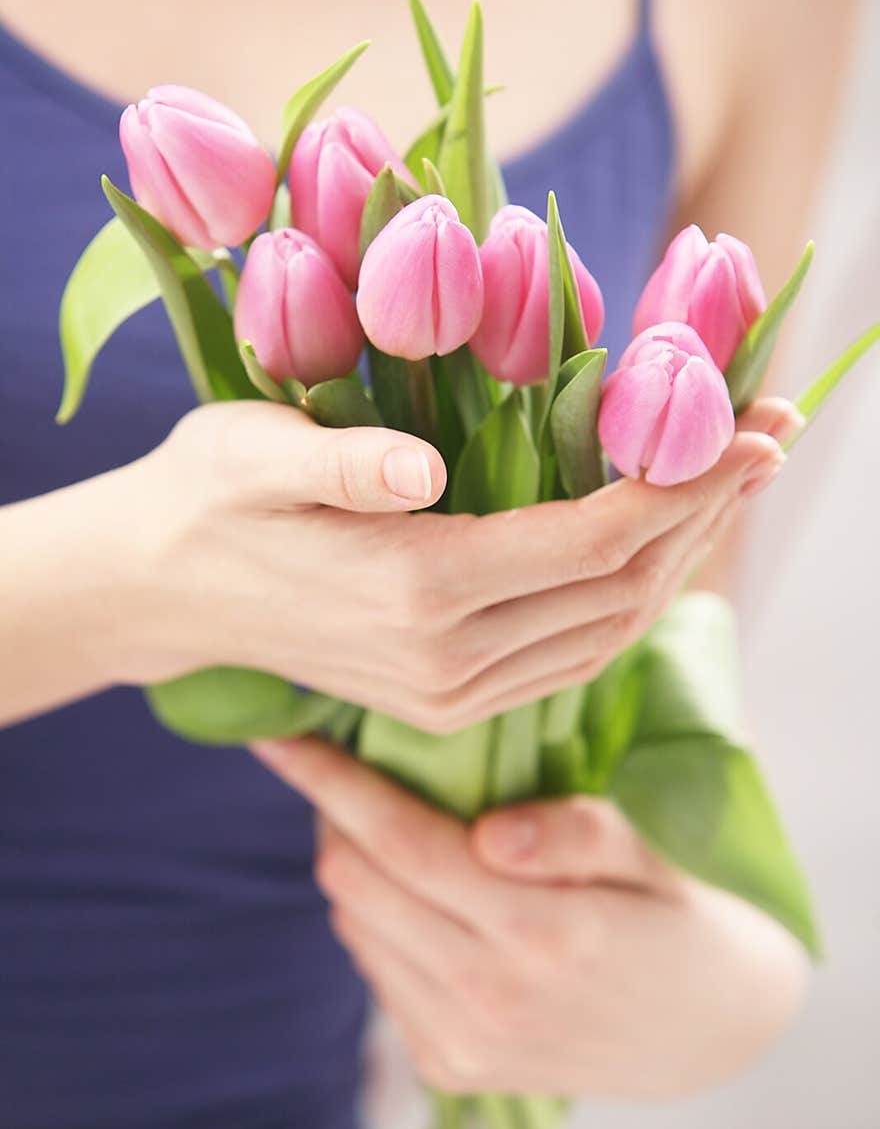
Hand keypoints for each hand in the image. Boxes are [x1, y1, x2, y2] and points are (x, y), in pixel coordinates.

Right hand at [130, 394, 795, 727]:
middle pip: (621, 591)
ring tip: (732, 485)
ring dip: (682, 559)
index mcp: (413, 590)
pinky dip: (631, 599)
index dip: (682, 485)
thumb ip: (339, 463)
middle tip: (770, 438)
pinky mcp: (449, 700)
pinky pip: (572, 657)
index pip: (590, 541)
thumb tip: (427, 469)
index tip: (752, 427)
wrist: (161, 590)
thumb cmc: (205, 496)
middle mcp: (447, 658)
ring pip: (608, 632)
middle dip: (705, 514)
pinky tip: (658, 548)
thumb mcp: (250, 454)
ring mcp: (451, 692)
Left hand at [254, 736, 808, 1097]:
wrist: (702, 1033)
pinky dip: (376, 915)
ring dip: (353, 862)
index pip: (403, 842)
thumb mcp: (649, 854)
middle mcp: (486, 999)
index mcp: (542, 934)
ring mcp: (461, 1043)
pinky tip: (417, 890)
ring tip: (388, 822)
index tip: (279, 735)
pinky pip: (376, 969)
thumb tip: (491, 833)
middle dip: (331, 812)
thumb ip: (576, 834)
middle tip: (341, 763)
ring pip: (354, 924)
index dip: (332, 782)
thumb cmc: (674, 916)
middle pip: (357, 882)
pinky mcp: (448, 1067)